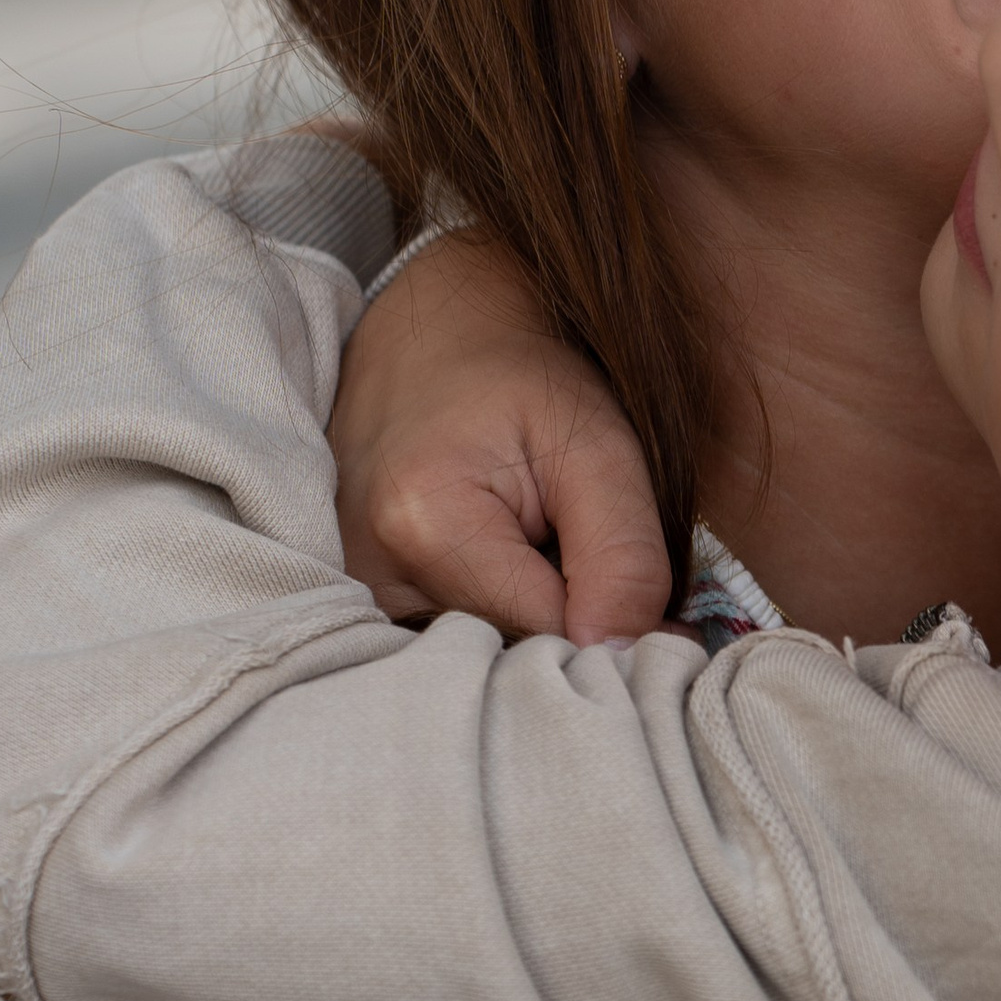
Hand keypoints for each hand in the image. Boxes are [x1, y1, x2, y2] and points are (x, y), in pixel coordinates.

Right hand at [331, 232, 670, 642]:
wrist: (435, 337)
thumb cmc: (521, 382)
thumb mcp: (600, 451)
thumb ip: (625, 561)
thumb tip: (624, 662)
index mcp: (425, 525)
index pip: (549, 639)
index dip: (614, 629)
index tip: (651, 607)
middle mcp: (367, 570)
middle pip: (506, 656)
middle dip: (568, 628)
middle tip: (587, 560)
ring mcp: (350, 588)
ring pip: (476, 658)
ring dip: (525, 625)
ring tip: (538, 554)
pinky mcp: (354, 597)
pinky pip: (442, 643)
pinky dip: (490, 623)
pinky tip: (502, 571)